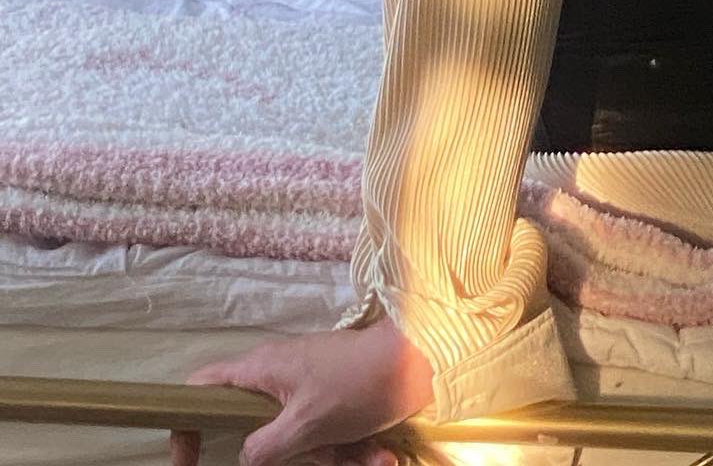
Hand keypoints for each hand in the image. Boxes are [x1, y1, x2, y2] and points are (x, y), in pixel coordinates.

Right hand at [167, 318, 433, 465]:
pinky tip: (380, 454)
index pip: (202, 388)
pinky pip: (333, 437)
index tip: (190, 461)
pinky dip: (354, 451)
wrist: (421, 359)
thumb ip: (264, 447)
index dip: (187, 424)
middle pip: (260, 433)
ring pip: (301, 442)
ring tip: (367, 454)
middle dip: (292, 457)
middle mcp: (280, 375)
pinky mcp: (337, 398)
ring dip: (334, 457)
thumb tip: (243, 459)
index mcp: (261, 370)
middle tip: (320, 456)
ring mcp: (310, 387)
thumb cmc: (359, 382)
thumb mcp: (305, 423)